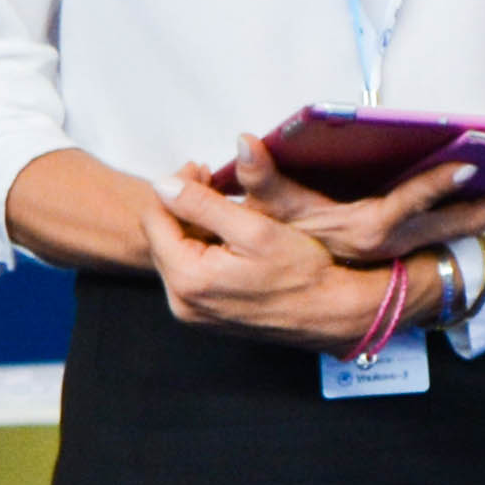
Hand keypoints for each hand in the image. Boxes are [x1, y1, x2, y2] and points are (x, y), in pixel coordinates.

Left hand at [142, 174, 406, 347]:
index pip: (155, 220)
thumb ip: (204, 205)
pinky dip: (202, 250)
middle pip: (161, 238)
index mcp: (188, 277)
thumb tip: (163, 185)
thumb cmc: (302, 271)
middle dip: (182, 207)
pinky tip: (229, 238)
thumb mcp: (256, 228)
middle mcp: (180, 301)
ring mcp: (191, 312)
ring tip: (224, 208)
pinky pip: (189, 274)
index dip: (174, 187)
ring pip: (175, 255)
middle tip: (213, 182)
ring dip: (193, 227)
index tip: (201, 168)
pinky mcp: (204, 316)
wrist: (330, 313)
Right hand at [220, 141, 484, 267]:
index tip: (470, 161)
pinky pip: (460, 225)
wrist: (295, 283)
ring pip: (465, 226)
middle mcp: (395, 242)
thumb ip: (259, 177)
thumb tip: (246, 141)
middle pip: (456, 223)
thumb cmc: (285, 238)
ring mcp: (410, 245)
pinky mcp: (418, 242)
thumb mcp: (269, 209)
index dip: (436, 186)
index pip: (405, 207)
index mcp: (363, 230)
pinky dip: (484, 205)